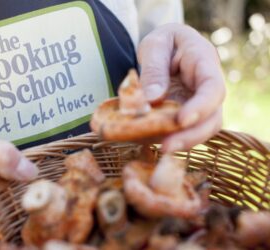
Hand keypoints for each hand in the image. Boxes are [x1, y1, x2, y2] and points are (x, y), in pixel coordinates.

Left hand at [137, 23, 225, 151]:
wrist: (165, 48)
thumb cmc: (162, 42)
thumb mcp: (154, 46)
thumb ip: (154, 69)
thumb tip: (152, 99)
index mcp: (204, 62)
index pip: (212, 88)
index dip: (201, 107)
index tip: (181, 120)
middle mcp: (207, 87)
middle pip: (212, 118)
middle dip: (192, 135)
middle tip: (166, 147)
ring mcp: (199, 104)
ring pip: (201, 130)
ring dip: (181, 142)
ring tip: (158, 149)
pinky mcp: (186, 116)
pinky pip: (183, 132)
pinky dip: (168, 138)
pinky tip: (149, 142)